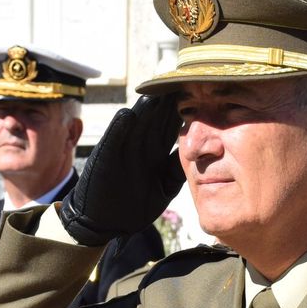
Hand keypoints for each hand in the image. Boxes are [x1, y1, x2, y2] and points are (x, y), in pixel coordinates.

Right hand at [59, 95, 185, 246]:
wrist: (105, 223)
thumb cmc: (133, 206)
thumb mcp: (163, 188)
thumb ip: (177, 171)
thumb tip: (201, 155)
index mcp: (155, 153)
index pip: (171, 128)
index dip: (183, 113)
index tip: (199, 97)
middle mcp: (140, 147)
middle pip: (155, 120)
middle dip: (166, 104)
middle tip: (179, 84)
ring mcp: (122, 150)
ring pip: (135, 126)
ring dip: (144, 111)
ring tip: (155, 95)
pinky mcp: (106, 159)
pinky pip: (113, 141)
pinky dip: (119, 128)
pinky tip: (126, 116)